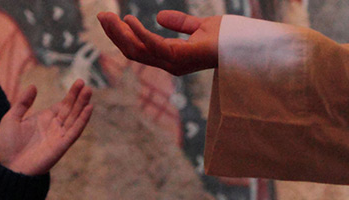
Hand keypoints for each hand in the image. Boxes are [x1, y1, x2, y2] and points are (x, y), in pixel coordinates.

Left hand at [0, 80, 94, 174]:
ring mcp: (58, 136)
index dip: (70, 95)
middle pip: (70, 109)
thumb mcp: (11, 118)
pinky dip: (82, 120)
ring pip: (74, 118)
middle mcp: (53, 127)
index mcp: (43, 119)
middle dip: (78, 97)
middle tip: (84, 83)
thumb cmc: (6, 145)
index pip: (61, 105)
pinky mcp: (61, 145)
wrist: (7, 167)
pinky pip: (75, 131)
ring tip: (88, 91)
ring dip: (82, 105)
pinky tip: (88, 109)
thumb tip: (34, 86)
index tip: (78, 83)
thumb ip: (23, 103)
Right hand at [97, 11, 221, 75]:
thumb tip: (159, 16)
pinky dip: (139, 33)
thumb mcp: (200, 26)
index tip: (110, 18)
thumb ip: (180, 23)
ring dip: (120, 33)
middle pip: (133, 51)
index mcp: (171, 57)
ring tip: (108, 17)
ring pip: (138, 50)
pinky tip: (129, 20)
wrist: (247, 44)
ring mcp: (174, 62)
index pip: (139, 48)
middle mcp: (170, 63)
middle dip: (115, 34)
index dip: (122, 35)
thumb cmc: (228, 39)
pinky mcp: (181, 57)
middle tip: (101, 16)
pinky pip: (153, 46)